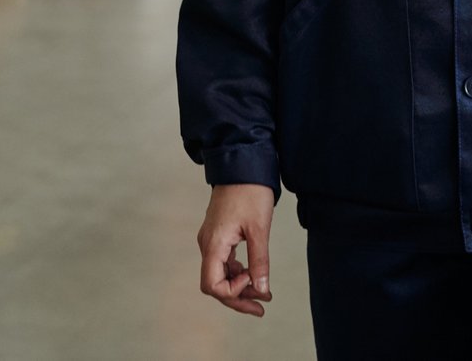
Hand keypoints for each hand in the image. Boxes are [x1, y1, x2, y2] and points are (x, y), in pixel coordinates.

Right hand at [197, 184, 275, 316]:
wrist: (242, 163)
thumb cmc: (250, 192)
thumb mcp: (259, 228)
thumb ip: (259, 260)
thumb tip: (261, 289)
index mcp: (214, 244)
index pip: (212, 285)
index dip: (233, 292)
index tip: (254, 281)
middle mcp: (208, 244)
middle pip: (215, 284)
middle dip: (238, 297)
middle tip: (262, 307)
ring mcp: (212, 239)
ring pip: (220, 273)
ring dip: (240, 286)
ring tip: (263, 293)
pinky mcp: (218, 234)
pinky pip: (223, 261)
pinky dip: (238, 272)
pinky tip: (253, 273)